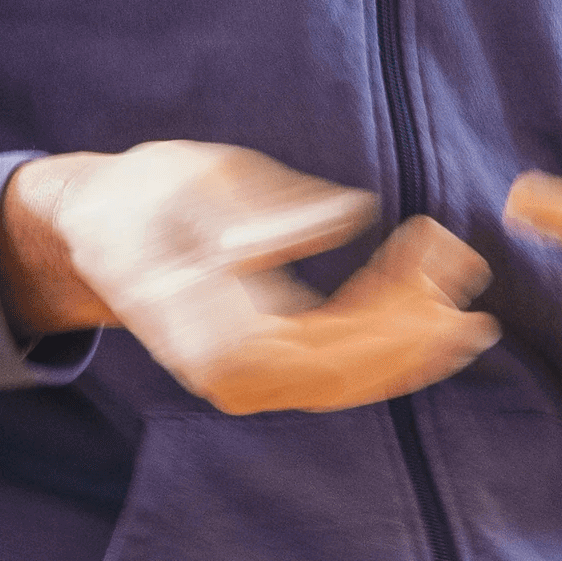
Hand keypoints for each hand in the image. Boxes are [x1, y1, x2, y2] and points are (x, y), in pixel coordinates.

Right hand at [0, 141, 497, 413]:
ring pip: (341, 382)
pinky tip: (422, 307)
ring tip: (459, 293)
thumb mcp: (202, 179)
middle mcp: (224, 372)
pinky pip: (330, 373)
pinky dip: (382, 346)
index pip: (314, 345)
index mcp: (205, 326)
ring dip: (406, 344)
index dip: (383, 319)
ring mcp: (240, 381)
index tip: (430, 268)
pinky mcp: (257, 371)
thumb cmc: (146, 193)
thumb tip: (354, 214)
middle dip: (411, 334)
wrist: (96, 229)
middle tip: (464, 276)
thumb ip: (272, 206)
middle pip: (338, 375)